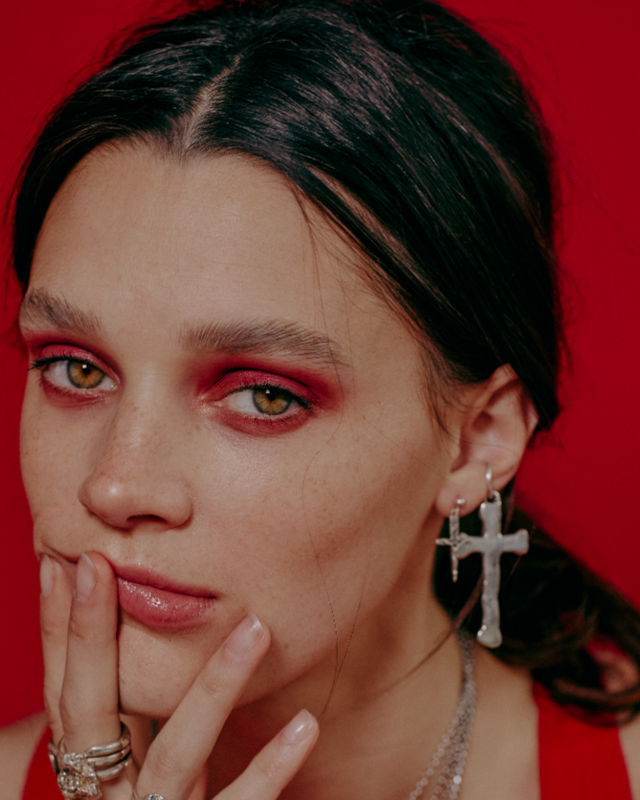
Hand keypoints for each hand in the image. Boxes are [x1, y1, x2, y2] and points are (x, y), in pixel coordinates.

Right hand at [40, 552, 318, 799]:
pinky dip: (270, 768)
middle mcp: (105, 797)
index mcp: (87, 770)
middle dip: (91, 639)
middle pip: (91, 715)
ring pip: (176, 754)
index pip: (64, 694)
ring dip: (217, 685)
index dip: (60, 633)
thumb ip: (121, 718)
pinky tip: (306, 724)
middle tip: (101, 567)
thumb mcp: (120, 771)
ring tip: (258, 628)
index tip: (71, 565)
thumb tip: (119, 628)